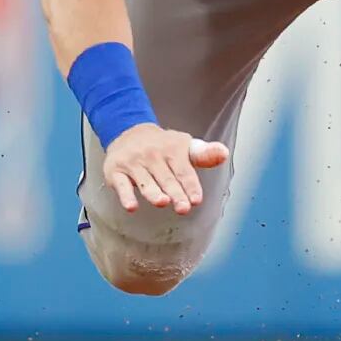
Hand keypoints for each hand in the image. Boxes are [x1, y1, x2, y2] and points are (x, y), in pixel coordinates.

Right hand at [102, 124, 228, 215]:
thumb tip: (224, 153)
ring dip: (153, 192)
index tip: (197, 200)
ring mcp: (134, 163)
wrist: (128, 132)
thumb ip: (204, 154)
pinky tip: (131, 207)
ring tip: (163, 202)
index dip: (191, 186)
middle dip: (176, 193)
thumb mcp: (184, 147)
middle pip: (166, 178)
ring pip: (145, 181)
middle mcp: (153, 155)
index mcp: (173, 150)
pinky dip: (125, 196)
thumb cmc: (163, 146)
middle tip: (184, 208)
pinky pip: (121, 185)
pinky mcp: (116, 171)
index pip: (184, 171)